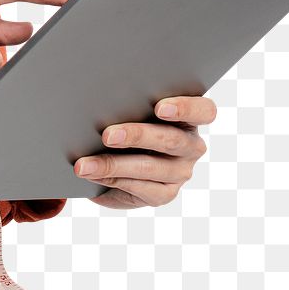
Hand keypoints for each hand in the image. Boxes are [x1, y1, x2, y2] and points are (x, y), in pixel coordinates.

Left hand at [74, 95, 216, 209]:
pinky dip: (112, 180)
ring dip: (113, 164)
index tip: (159, 107)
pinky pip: (140, 188)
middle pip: (171, 139)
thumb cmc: (124, 119)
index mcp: (188, 117)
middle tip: (107, 135)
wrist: (114, 158)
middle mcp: (190, 145)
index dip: (185, 108)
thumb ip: (128, 101)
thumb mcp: (130, 107)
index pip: (204, 110)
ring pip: (150, 167)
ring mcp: (180, 172)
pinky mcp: (165, 194)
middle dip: (136, 135)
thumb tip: (97, 95)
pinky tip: (92, 175)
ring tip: (84, 164)